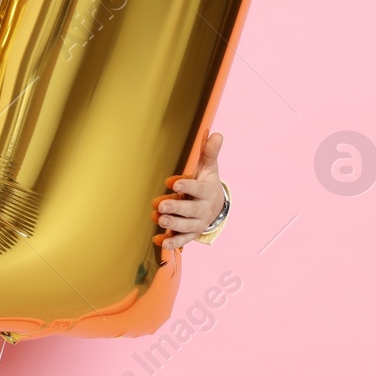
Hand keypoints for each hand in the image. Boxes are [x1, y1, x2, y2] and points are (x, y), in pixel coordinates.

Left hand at [154, 130, 224, 248]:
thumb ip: (210, 152)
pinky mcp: (190, 233)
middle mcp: (203, 209)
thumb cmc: (207, 181)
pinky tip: (159, 240)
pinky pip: (182, 240)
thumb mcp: (209, 167)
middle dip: (176, 208)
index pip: (197, 189)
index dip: (186, 186)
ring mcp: (197, 223)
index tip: (173, 182)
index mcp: (207, 191)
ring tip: (158, 220)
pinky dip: (172, 241)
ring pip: (186, 226)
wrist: (215, 206)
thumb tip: (216, 134)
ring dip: (172, 224)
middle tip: (161, 205)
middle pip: (190, 210)